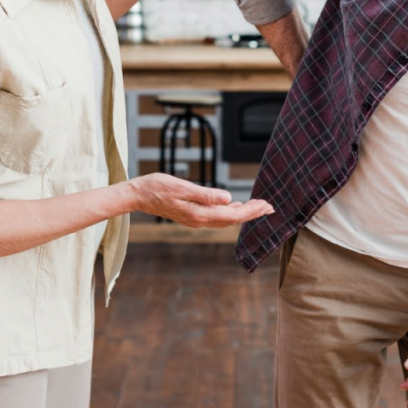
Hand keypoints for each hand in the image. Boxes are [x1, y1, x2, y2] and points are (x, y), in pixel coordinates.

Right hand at [124, 173, 273, 227]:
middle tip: (269, 207)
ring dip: (242, 213)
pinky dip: (229, 212)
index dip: (251, 211)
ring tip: (257, 206)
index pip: (232, 214)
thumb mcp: (183, 187)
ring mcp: (195, 220)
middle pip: (232, 219)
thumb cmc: (158, 187)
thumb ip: (206, 194)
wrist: (138, 195)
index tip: (266, 205)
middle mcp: (199, 220)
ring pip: (225, 219)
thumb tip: (228, 199)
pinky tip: (234, 206)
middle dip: (252, 213)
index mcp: (200, 214)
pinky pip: (216, 217)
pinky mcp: (191, 216)